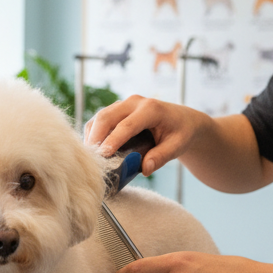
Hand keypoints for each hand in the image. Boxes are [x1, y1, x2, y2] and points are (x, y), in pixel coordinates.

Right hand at [86, 95, 207, 175]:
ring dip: (92, 136)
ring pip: (100, 117)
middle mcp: (134, 102)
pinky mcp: (117, 110)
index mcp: (151, 109)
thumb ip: (161, 157)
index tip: (103, 156)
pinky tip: (93, 150)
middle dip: (95, 137)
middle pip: (107, 117)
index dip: (113, 140)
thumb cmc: (181, 133)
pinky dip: (94, 134)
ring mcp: (124, 104)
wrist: (183, 120)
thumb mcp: (178, 146)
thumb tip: (145, 169)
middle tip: (90, 159)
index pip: (127, 125)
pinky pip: (100, 120)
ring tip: (89, 157)